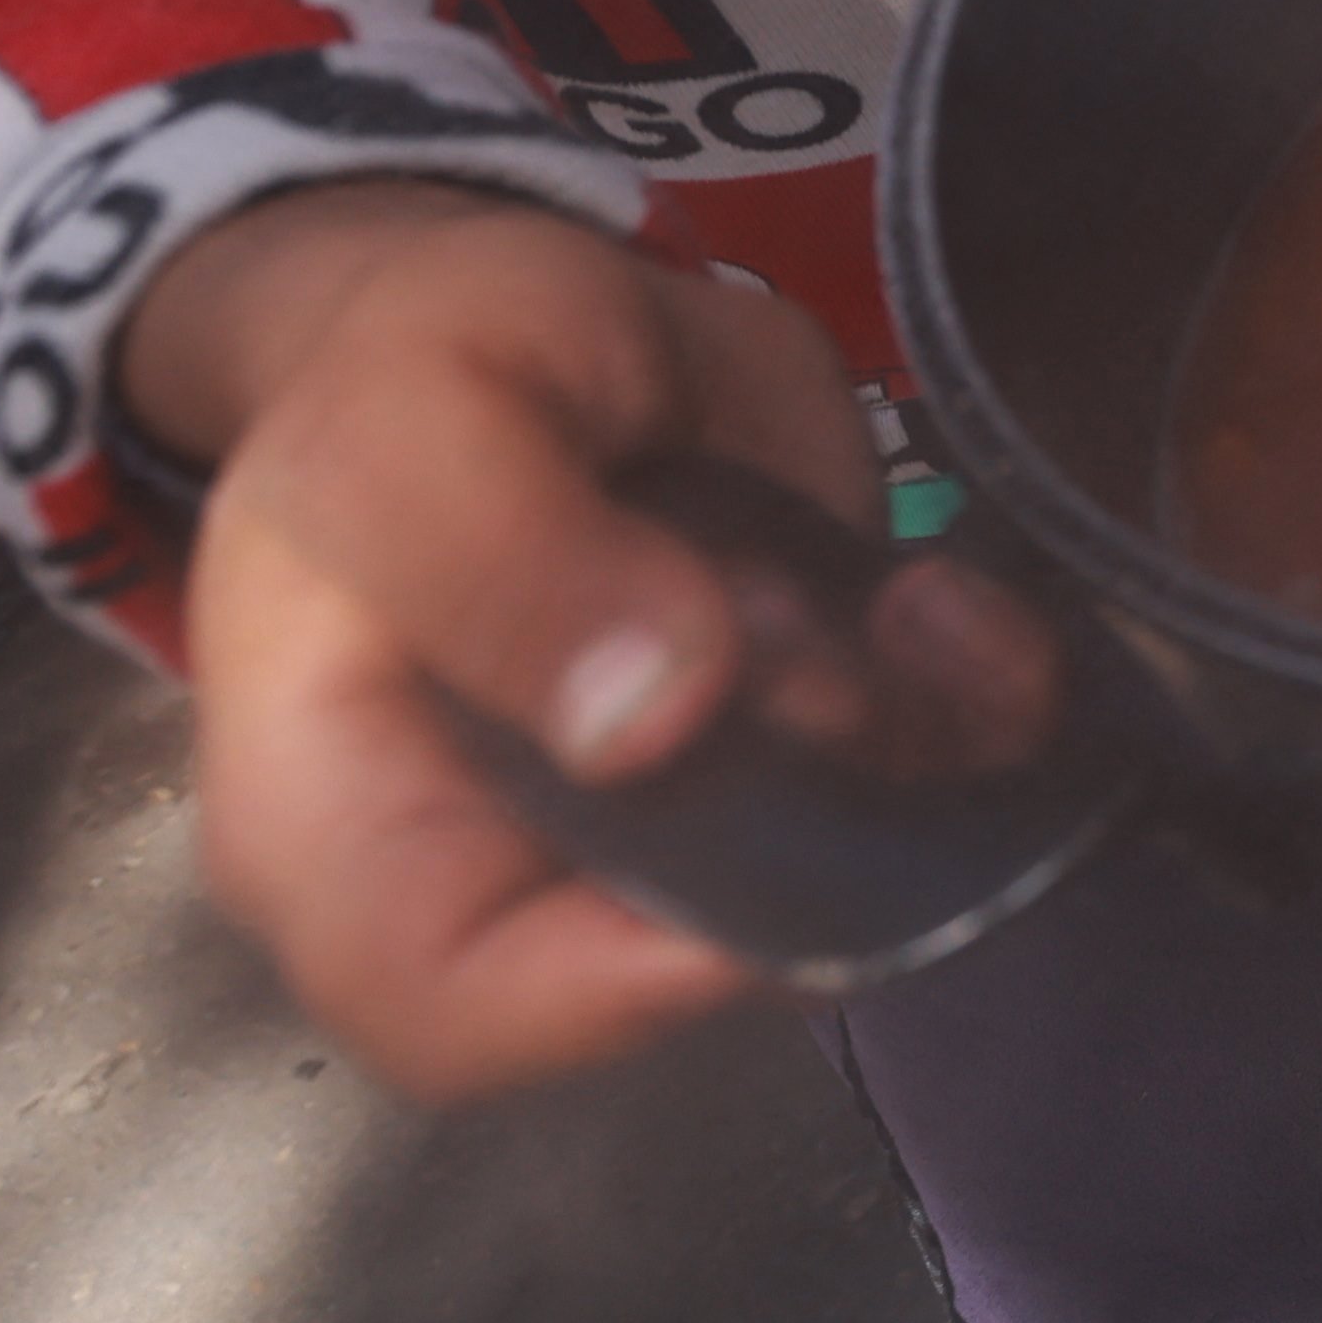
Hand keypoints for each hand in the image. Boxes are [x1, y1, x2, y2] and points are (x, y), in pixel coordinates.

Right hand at [130, 181, 1027, 1098]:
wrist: (517, 315)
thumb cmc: (411, 376)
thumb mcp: (415, 421)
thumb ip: (505, 554)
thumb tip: (651, 720)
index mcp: (345, 829)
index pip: (451, 1007)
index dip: (598, 1001)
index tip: (744, 913)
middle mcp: (518, 861)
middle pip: (681, 947)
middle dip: (808, 820)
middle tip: (838, 659)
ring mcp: (675, 807)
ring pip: (838, 860)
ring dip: (914, 738)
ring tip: (907, 605)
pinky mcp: (795, 731)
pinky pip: (919, 762)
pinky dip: (976, 690)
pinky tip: (949, 599)